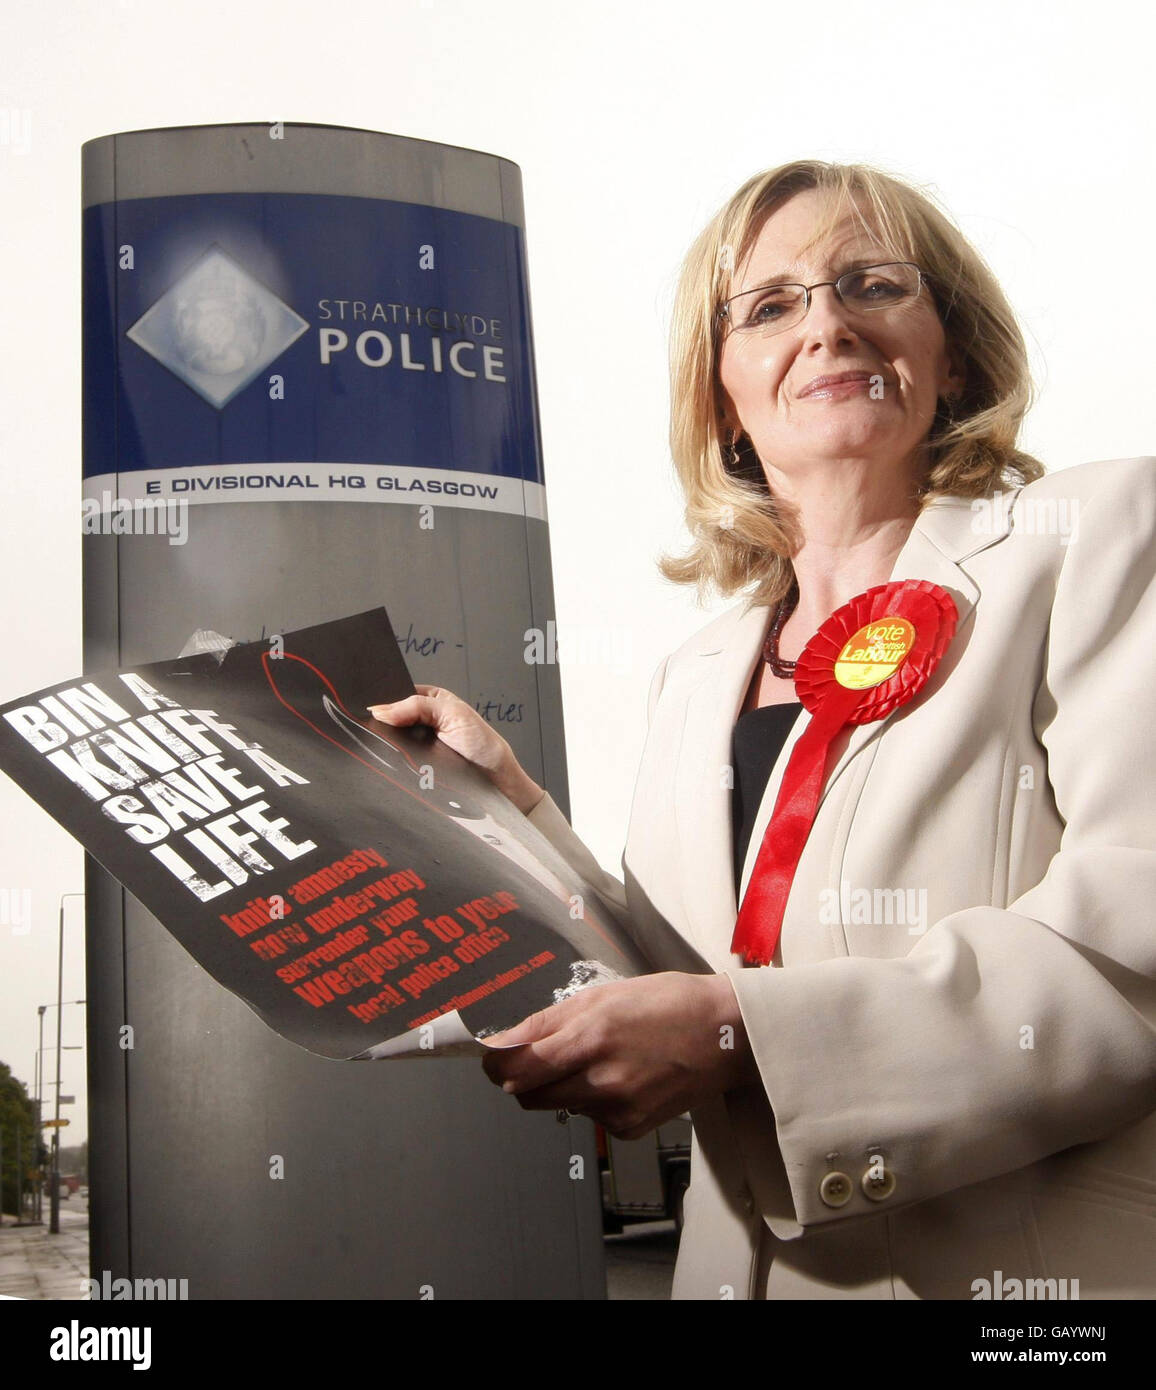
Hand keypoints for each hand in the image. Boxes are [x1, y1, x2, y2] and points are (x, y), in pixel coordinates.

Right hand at [368, 684, 544, 813]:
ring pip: (391, 741)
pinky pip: (396, 760)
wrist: (493, 780)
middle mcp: (422, 720)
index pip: (399, 694)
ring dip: (388, 743)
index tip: (375, 709)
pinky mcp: (414, 764)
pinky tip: (393, 761)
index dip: (387, 700)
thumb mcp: (452, 713)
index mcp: (431, 699)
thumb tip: (381, 710)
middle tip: (384, 728)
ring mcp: (416, 744)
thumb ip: (417, 706)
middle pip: (392, 719)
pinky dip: (394, 761)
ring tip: (391, 746)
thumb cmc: (483, 744)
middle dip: (386, 724)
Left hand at [480, 972, 759, 1138]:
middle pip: (527, 1095)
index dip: (493, 1064)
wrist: (726, 1034)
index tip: (492, 1057)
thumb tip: (504, 1041)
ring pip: (558, 1105)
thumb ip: (548, 1021)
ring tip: (597, 1058)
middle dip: (522, 1077)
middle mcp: (600, 1079)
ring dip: (561, 1086)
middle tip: (538, 1055)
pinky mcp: (629, 1129)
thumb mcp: (603, 995)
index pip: (514, 1068)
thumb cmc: (669, 1003)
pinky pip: (589, 1117)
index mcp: (590, 1036)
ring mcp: (616, 1109)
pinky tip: (621, 1076)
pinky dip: (592, 1100)